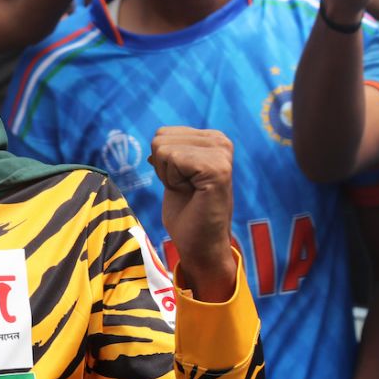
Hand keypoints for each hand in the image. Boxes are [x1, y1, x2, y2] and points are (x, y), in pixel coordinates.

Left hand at [150, 127, 236, 300]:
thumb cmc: (187, 213)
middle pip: (160, 138)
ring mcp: (221, 153)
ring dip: (168, 175)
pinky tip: (192, 193)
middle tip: (185, 189)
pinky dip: (172, 180)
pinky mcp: (217, 168)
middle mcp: (221, 141)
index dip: (162, 163)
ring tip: (189, 191)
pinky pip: (172, 158)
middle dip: (163, 168)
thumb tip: (157, 137)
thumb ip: (169, 153)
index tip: (182, 182)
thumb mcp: (174, 174)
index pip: (162, 133)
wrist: (200, 244)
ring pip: (163, 148)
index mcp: (212, 139)